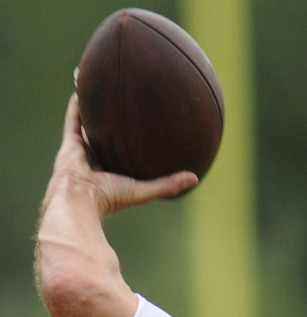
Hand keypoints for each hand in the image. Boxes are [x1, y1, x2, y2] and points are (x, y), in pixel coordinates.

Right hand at [43, 94, 197, 218]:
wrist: (80, 199)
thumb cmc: (111, 199)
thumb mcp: (144, 190)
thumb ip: (168, 184)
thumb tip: (195, 178)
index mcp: (114, 173)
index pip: (125, 155)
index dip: (133, 143)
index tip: (146, 129)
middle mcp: (99, 161)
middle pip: (109, 138)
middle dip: (116, 125)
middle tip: (128, 105)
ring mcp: (83, 152)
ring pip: (90, 126)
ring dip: (95, 110)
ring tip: (103, 90)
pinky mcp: (70, 144)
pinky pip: (74, 119)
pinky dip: (77, 105)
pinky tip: (84, 87)